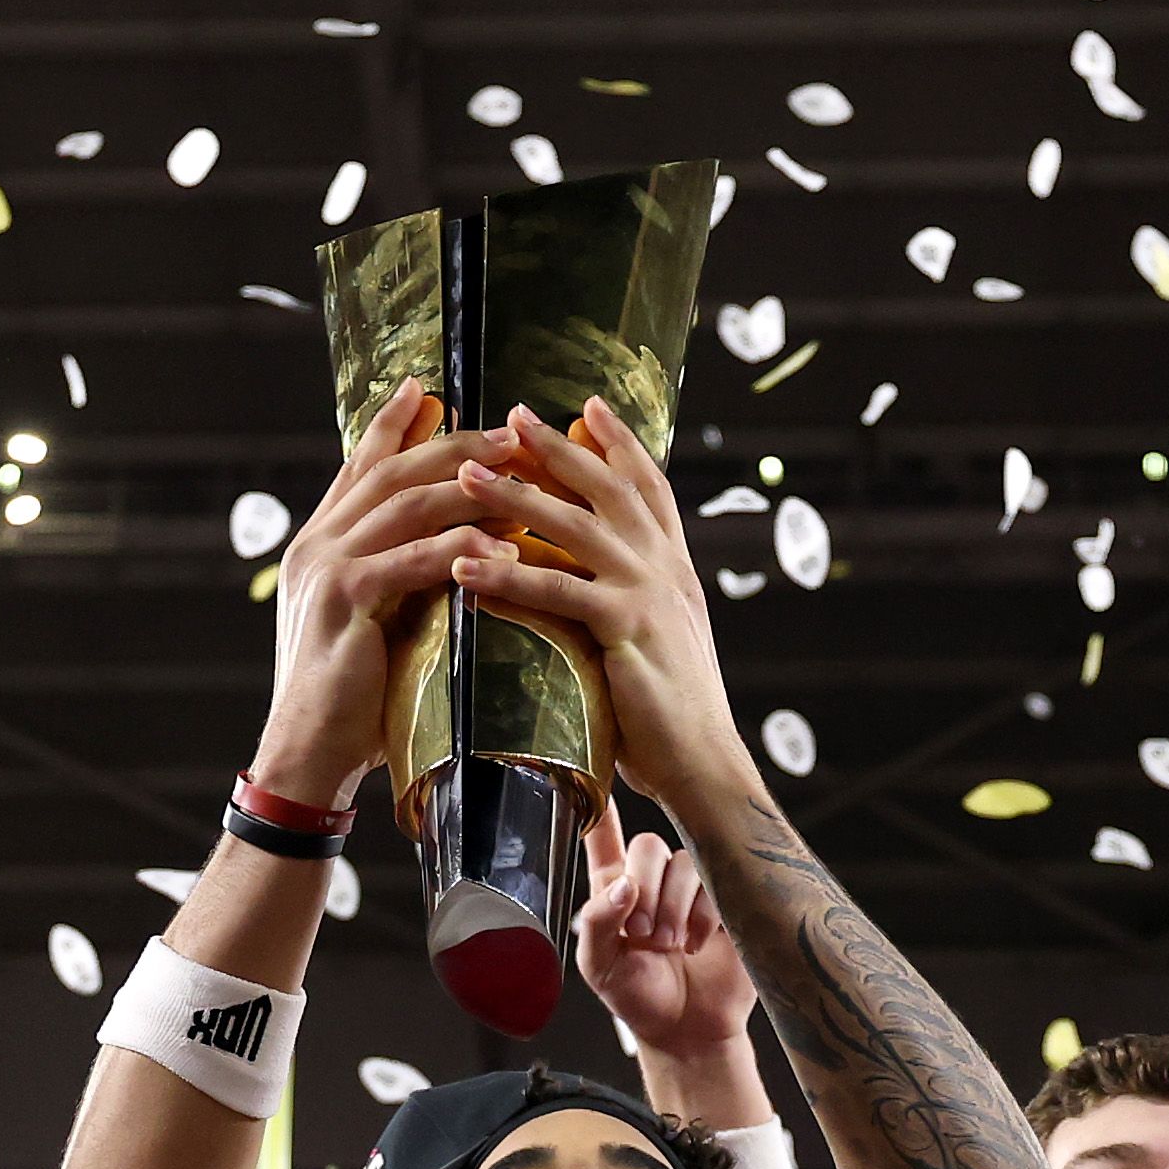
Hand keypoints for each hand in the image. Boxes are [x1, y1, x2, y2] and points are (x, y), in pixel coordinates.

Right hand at [258, 377, 480, 814]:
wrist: (307, 755)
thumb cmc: (351, 703)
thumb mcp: (375, 626)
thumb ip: (399, 581)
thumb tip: (454, 551)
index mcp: (319, 546)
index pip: (361, 468)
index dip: (395, 426)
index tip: (431, 390)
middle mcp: (317, 546)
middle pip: (392, 472)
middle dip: (454, 445)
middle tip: (510, 430)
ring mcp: (326, 569)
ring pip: (404, 504)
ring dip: (468, 484)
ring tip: (521, 474)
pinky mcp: (344, 601)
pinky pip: (411, 559)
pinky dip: (460, 549)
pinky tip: (504, 549)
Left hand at [452, 401, 732, 812]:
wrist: (704, 762)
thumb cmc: (668, 716)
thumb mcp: (655, 641)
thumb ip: (627, 604)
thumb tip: (589, 589)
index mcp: (674, 567)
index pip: (649, 486)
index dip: (620, 443)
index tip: (588, 405)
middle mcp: (665, 568)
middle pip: (607, 488)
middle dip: (556, 448)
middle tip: (510, 416)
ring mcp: (648, 594)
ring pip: (575, 527)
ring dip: (515, 498)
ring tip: (465, 477)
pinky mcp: (626, 629)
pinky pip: (558, 590)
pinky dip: (508, 574)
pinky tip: (465, 566)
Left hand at [571, 808, 757, 1072]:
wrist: (689, 1031)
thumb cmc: (639, 999)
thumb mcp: (600, 966)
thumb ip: (599, 922)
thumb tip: (622, 887)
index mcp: (614, 890)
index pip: (604, 837)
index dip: (599, 808)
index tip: (597, 774)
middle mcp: (653, 882)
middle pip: (650, 845)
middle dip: (646, 888)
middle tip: (645, 934)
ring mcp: (691, 890)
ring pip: (685, 864)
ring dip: (675, 907)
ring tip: (671, 946)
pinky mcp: (727, 900)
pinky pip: (718, 883)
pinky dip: (704, 916)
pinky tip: (698, 944)